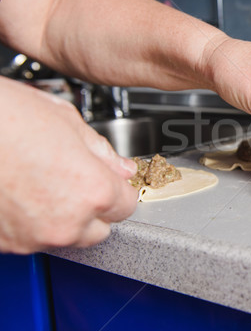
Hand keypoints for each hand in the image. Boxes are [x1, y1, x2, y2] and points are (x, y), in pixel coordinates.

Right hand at [0, 78, 137, 253]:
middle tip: (76, 179)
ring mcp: (31, 238)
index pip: (127, 205)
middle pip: (99, 229)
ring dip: (62, 217)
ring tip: (42, 181)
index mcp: (91, 190)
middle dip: (94, 207)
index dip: (119, 189)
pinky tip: (20, 193)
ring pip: (64, 236)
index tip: (111, 180)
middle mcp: (65, 222)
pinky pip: (30, 239)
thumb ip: (102, 152)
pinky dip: (30, 222)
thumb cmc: (2, 117)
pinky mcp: (3, 244)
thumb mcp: (67, 121)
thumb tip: (121, 167)